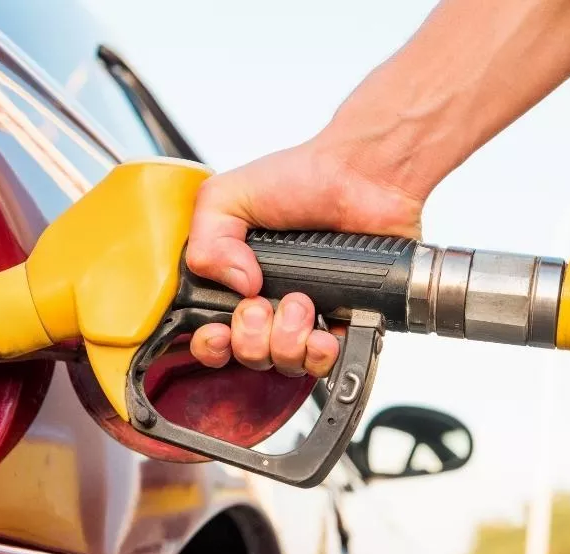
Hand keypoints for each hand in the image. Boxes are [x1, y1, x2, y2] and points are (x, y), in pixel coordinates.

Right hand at [186, 136, 424, 376]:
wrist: (363, 174)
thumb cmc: (302, 177)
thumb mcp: (226, 196)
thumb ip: (206, 241)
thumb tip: (236, 287)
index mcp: (236, 279)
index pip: (213, 335)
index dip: (212, 345)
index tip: (219, 331)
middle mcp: (270, 303)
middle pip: (249, 356)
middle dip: (251, 338)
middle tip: (262, 304)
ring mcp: (308, 316)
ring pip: (286, 364)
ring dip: (287, 341)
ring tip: (301, 302)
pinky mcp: (346, 320)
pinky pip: (328, 361)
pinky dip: (323, 353)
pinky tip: (324, 330)